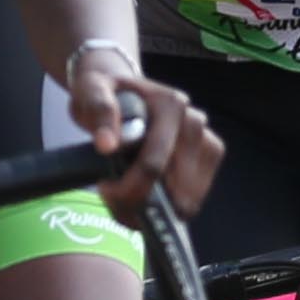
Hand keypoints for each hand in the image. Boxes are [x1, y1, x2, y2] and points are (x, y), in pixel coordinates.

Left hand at [68, 46, 219, 215]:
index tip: (104, 189)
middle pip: (174, 186)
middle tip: (113, 200)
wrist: (120, 89)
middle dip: (141, 203)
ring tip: (127, 198)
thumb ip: (99, 111)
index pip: (154, 163)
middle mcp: (194, 122)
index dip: (128, 188)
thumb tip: (107, 145)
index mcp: (170, 105)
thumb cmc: (105, 92)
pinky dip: (168, 208)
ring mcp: (206, 141)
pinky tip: (145, 197)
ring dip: (156, 210)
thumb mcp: (91, 91)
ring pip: (187, 199)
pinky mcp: (208, 159)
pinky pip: (192, 199)